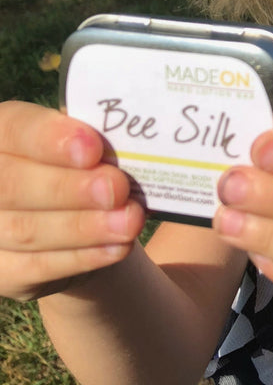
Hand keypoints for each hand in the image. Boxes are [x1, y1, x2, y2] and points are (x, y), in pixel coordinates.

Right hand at [0, 101, 145, 300]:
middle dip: (69, 188)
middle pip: (12, 185)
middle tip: (117, 188)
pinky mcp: (4, 272)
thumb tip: (126, 137)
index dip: (49, 138)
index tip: (92, 148)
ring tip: (131, 220)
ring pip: (27, 230)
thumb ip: (95, 133)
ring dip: (85, 226)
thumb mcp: (89, 138)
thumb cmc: (84, 162)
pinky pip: (38, 267)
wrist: (82, 214)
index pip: (14, 128)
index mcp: (3, 131)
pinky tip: (117, 246)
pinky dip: (84, 256)